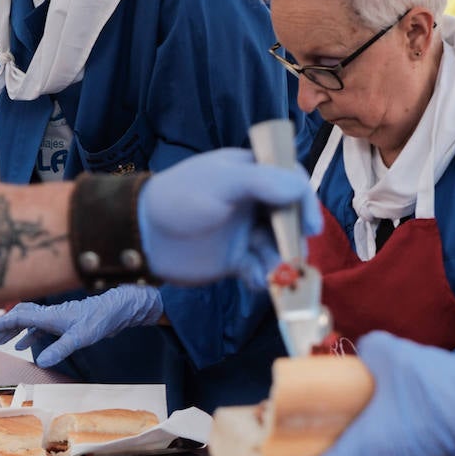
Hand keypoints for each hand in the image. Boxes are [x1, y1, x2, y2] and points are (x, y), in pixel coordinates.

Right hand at [0, 286, 163, 366]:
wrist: (118, 309)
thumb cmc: (100, 319)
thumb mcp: (80, 337)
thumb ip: (60, 349)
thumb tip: (41, 362)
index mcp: (50, 316)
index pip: (19, 317)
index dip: (1, 323)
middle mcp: (51, 314)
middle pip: (21, 317)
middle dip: (5, 326)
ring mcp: (57, 318)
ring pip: (30, 322)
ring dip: (15, 331)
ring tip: (1, 341)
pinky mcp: (65, 323)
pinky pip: (41, 328)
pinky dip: (30, 335)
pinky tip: (25, 345)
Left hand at [137, 148, 321, 287]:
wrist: (145, 234)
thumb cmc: (182, 198)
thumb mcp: (223, 182)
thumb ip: (264, 182)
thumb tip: (301, 188)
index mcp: (252, 174)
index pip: (292, 182)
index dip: (305, 202)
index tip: (310, 225)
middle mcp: (254, 202)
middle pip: (290, 219)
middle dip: (294, 238)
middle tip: (294, 256)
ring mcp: (246, 232)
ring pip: (278, 248)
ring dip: (279, 262)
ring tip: (271, 273)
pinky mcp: (236, 260)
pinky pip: (260, 270)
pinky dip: (262, 277)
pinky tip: (253, 281)